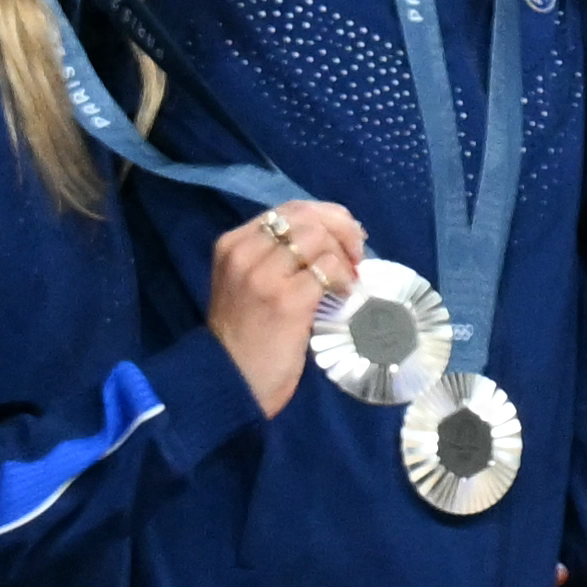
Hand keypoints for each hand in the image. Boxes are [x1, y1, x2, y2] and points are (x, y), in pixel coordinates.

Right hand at [202, 198, 380, 414]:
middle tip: (356, 260)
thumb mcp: (251, 281)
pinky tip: (344, 296)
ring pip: (319, 237)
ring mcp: (262, 274)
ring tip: (347, 280)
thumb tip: (335, 236)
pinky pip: (327, 269)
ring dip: (344, 257)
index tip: (347, 242)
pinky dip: (343, 279)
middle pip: (308, 217)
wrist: (231, 377)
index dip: (328, 218)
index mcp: (234, 243)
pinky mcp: (285, 298)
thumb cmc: (248, 333)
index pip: (291, 208)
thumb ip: (279, 255)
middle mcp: (244, 252)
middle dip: (343, 232)